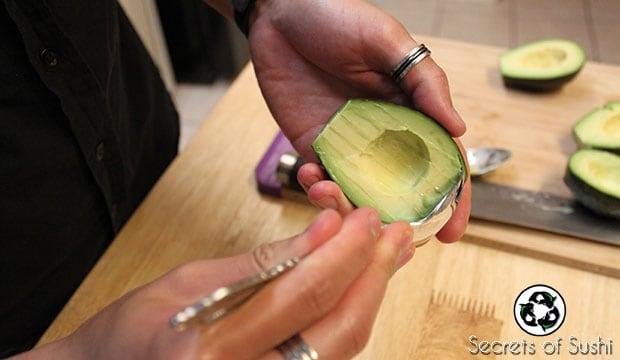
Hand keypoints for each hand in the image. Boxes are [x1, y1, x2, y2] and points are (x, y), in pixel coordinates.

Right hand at [22, 209, 412, 359]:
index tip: (362, 220)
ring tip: (386, 256)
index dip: (341, 251)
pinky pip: (327, 358)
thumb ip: (262, 263)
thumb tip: (321, 234)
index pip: (302, 293)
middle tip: (391, 235)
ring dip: (369, 296)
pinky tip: (359, 288)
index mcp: (213, 349)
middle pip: (338, 330)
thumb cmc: (133, 332)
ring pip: (342, 348)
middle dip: (372, 276)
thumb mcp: (189, 282)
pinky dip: (348, 319)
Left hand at [248, 0, 470, 242]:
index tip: (452, 230)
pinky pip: (320, 178)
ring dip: (349, 206)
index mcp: (409, 109)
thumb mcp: (387, 40)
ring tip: (335, 197)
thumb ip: (424, 82)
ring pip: (358, 190)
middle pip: (401, 187)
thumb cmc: (336, 15)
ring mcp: (346, 142)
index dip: (450, 197)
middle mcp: (382, 132)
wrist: (279, 11)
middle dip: (400, 218)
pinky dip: (316, 188)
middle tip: (390, 240)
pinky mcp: (313, 143)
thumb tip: (460, 129)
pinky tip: (311, 177)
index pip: (439, 160)